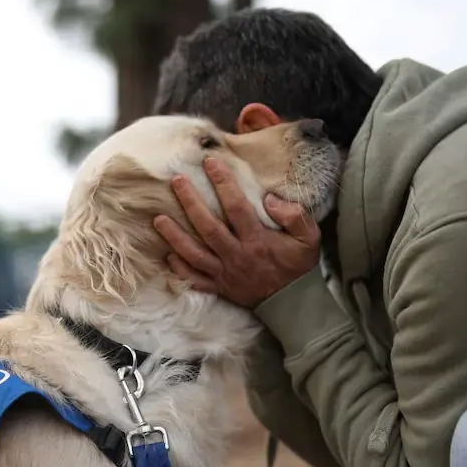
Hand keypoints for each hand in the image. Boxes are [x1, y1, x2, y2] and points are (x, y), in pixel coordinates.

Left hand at [153, 157, 320, 308]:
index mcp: (257, 241)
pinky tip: (168, 254)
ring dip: (174, 235)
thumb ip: (295, 216)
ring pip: (193, 253)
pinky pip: (195, 279)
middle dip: (190, 202)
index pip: (236, 207)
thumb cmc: (299, 266)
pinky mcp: (219, 288)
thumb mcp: (309, 239)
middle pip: (207, 226)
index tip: (210, 162)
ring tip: (158, 218)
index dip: (223, 183)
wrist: (294, 303)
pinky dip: (180, 268)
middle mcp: (237, 256)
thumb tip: (269, 199)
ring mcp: (225, 274)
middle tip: (176, 180)